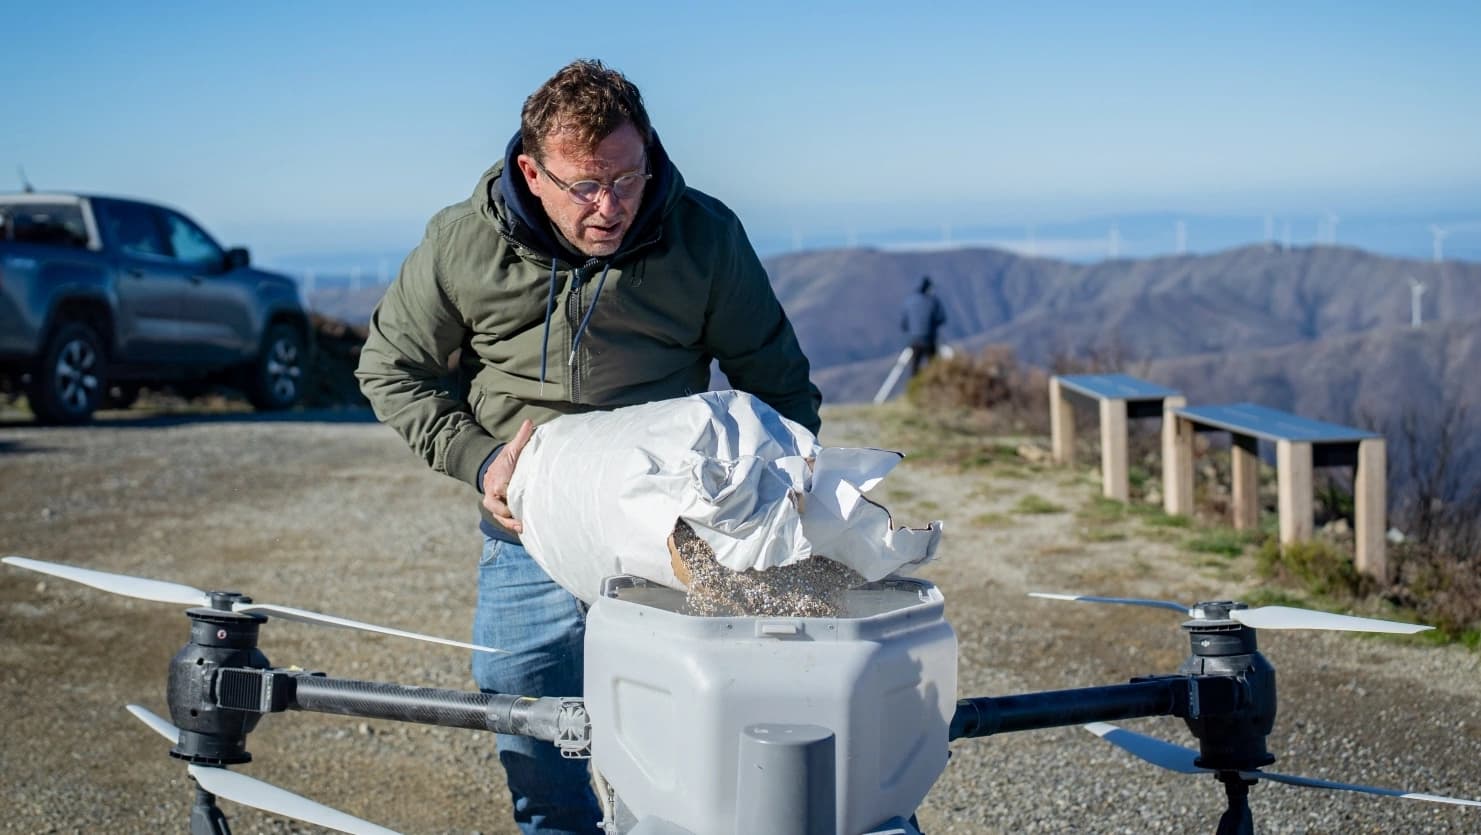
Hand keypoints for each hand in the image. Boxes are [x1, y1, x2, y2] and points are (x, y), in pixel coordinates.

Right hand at [482, 419, 533, 533]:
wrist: (494, 469)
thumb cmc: (506, 460)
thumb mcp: (513, 449)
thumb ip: (521, 438)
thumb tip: (529, 422)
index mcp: (496, 479)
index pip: (501, 488)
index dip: (510, 493)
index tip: (520, 497)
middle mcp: (492, 493)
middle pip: (496, 507)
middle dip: (508, 513)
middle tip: (521, 520)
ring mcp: (494, 504)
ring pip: (499, 516)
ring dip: (510, 523)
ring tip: (523, 527)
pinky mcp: (499, 511)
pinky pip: (503, 520)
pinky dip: (511, 525)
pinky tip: (524, 529)